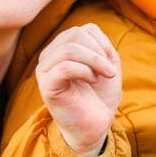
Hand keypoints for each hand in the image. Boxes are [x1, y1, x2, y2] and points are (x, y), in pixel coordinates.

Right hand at [36, 23, 120, 155]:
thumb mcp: (106, 64)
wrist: (96, 125)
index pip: (80, 30)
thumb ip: (100, 44)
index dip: (101, 43)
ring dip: (94, 61)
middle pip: (74, 35)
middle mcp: (49, 57)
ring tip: (106, 75)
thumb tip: (89, 31)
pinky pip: (64, 67)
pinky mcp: (46, 86)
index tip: (110, 63)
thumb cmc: (100, 95)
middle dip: (98, 51)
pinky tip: (93, 81)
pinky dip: (85, 70)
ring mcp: (44, 71)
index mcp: (61, 49)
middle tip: (111, 71)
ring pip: (68, 49)